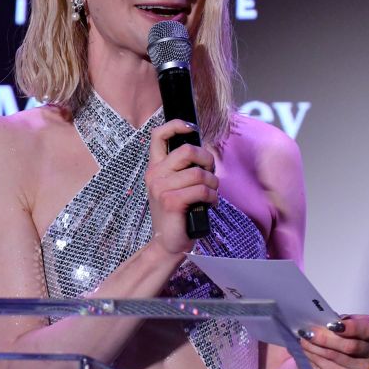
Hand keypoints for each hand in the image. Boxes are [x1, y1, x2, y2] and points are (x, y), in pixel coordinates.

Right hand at [144, 119, 218, 255]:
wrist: (168, 242)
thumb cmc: (177, 213)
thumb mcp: (175, 186)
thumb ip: (183, 168)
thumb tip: (203, 153)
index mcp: (155, 167)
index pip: (158, 135)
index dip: (176, 125)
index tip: (191, 128)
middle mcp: (155, 175)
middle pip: (187, 151)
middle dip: (207, 160)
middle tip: (210, 174)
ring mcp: (161, 188)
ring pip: (199, 173)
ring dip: (213, 184)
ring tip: (211, 194)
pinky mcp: (171, 202)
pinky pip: (201, 190)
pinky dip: (212, 197)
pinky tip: (211, 204)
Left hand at [296, 314, 368, 368]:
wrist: (320, 361)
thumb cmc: (330, 336)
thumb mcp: (333, 324)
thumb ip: (332, 322)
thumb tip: (320, 320)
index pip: (368, 328)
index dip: (352, 327)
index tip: (332, 325)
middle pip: (351, 346)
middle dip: (326, 338)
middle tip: (308, 332)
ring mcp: (364, 367)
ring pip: (337, 356)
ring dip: (315, 346)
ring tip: (303, 339)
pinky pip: (328, 366)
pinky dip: (313, 356)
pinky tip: (305, 350)